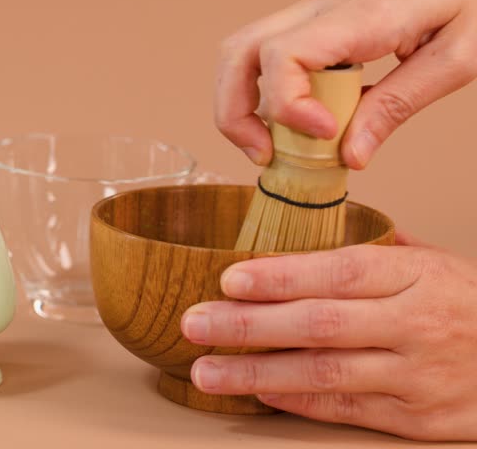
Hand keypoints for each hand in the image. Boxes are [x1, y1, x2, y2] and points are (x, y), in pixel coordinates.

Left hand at [179, 232, 476, 440]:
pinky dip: (298, 402)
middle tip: (194, 324)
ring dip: (257, 374)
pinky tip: (258, 393)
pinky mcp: (419, 419)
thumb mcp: (433, 262)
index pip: (339, 272)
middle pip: (321, 325)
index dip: (280, 276)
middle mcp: (416, 325)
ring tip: (206, 371)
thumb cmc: (470, 306)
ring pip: (326, 374)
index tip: (228, 279)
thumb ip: (368, 248)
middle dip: (249, 326)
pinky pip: (347, 409)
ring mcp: (418, 376)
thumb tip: (299, 226)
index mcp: (416, 276)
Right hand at [215, 0, 476, 168]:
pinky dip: (268, 90)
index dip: (288, 105)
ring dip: (241, 101)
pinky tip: (301, 117)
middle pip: (239, 52)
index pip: (284, 55)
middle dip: (235, 111)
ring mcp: (313, 6)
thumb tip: (349, 155)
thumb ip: (398, 106)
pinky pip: (268, 52)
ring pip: (242, 50)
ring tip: (273, 143)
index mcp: (363, 12)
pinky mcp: (316, 16)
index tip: (324, 136)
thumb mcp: (459, 58)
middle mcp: (323, 4)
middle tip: (265, 154)